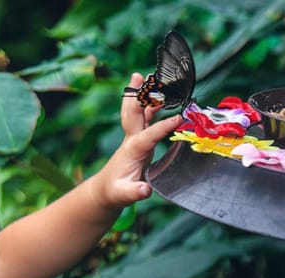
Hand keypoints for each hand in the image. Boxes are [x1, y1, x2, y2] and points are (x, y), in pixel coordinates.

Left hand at [92, 73, 181, 207]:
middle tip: (141, 76)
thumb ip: (135, 192)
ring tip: (153, 76)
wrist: (106, 190)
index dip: (162, 126)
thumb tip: (144, 190)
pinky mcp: (138, 139)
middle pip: (134, 112)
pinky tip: (160, 96)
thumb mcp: (124, 195)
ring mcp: (135, 137)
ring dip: (144, 94)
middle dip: (138, 95)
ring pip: (139, 111)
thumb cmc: (116, 192)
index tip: (178, 118)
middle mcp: (132, 139)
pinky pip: (145, 117)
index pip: (149, 134)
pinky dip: (152, 105)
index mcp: (133, 150)